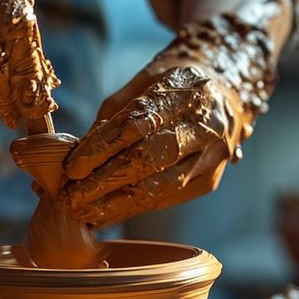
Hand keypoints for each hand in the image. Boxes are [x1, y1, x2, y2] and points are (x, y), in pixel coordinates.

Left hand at [59, 15, 276, 226]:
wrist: (227, 92)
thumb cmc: (174, 85)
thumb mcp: (144, 82)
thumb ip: (112, 115)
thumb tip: (77, 152)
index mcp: (186, 90)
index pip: (137, 124)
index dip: (101, 148)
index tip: (71, 168)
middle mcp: (206, 124)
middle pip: (149, 159)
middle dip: (105, 182)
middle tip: (70, 198)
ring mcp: (212, 155)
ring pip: (160, 186)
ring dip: (117, 204)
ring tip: (84, 213)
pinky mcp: (210, 179)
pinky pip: (167, 198)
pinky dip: (133, 208)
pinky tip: (106, 215)